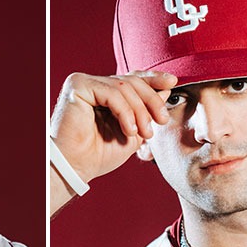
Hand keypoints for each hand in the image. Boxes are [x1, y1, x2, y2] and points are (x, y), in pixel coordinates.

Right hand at [48, 71, 175, 189]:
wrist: (75, 168)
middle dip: (151, 101)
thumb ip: (147, 110)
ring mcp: (84, 83)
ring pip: (125, 86)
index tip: (172, 83)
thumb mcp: (133, 130)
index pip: (132, 78)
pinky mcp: (78, 87)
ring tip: (143, 133)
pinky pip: (112, 92)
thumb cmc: (97, 155)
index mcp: (103, 93)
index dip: (153, 79)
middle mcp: (92, 84)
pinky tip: (128, 130)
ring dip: (140, 111)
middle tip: (161, 121)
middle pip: (132, 80)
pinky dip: (125, 111)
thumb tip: (167, 87)